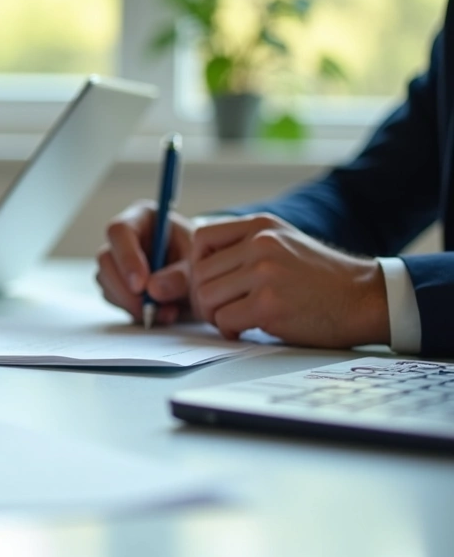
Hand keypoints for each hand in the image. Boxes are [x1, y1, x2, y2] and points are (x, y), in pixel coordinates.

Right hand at [95, 199, 195, 324]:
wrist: (204, 275)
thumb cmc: (200, 258)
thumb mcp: (197, 262)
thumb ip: (181, 275)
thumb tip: (152, 290)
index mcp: (141, 218)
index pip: (120, 231)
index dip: (126, 258)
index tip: (140, 285)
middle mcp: (123, 238)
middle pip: (105, 259)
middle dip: (124, 287)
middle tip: (148, 307)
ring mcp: (116, 261)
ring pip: (106, 281)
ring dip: (131, 302)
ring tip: (166, 312)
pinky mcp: (116, 282)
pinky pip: (113, 298)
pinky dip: (135, 310)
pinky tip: (161, 313)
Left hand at [191, 213, 388, 347]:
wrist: (365, 299)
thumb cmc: (320, 279)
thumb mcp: (283, 244)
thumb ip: (243, 248)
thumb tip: (191, 268)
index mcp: (261, 226)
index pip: (201, 239)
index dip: (197, 265)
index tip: (213, 282)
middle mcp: (261, 244)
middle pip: (199, 274)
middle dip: (203, 298)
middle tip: (221, 310)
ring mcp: (265, 273)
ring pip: (206, 298)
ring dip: (214, 316)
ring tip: (234, 319)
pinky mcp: (268, 304)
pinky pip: (223, 320)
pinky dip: (229, 330)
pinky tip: (246, 330)